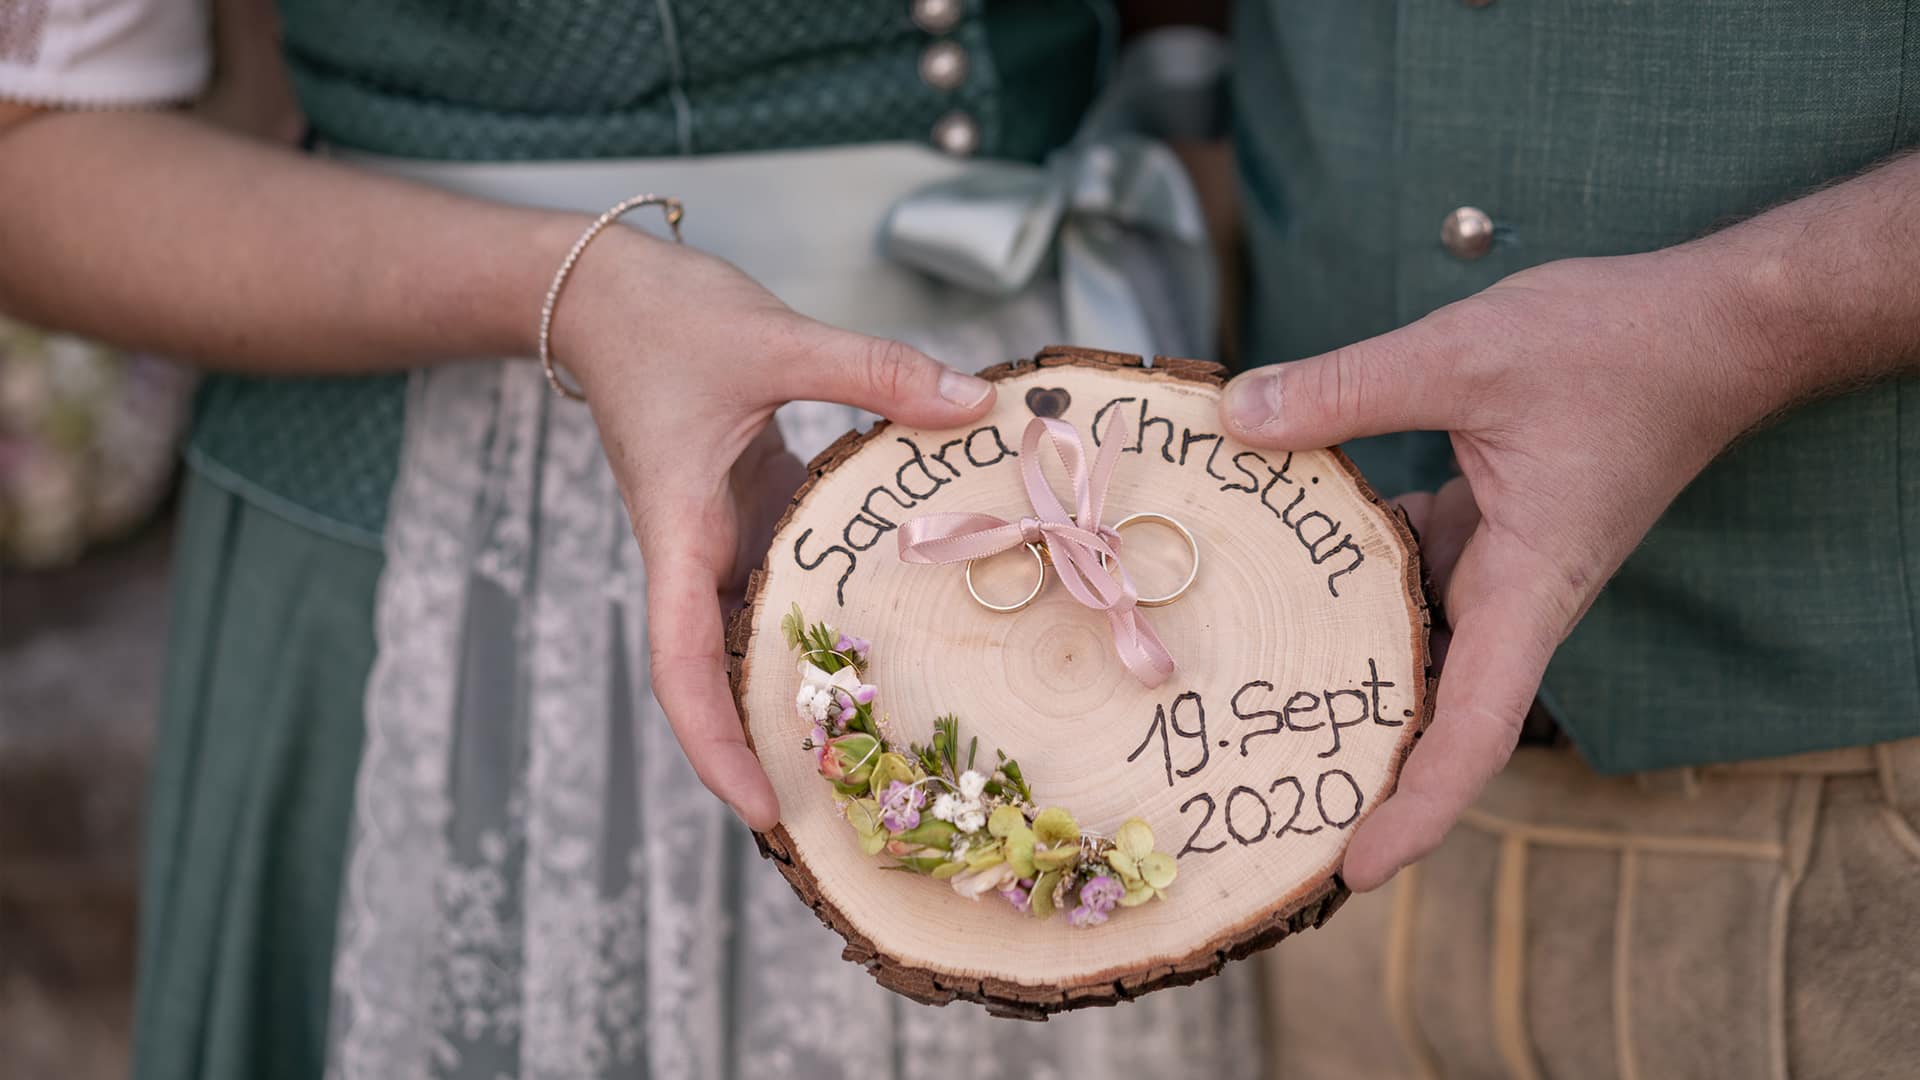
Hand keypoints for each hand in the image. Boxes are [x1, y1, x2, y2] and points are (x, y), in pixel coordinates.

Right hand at [554, 227, 995, 829]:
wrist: (602, 290)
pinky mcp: (743, 513)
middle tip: (847, 811)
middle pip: (714, 679)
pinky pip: (779, 587)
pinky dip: (821, 622)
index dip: (714, 745)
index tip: (760, 809)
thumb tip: (971, 403)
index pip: (678, 666)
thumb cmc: (665, 315)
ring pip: (748, 640)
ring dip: (796, 693)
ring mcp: (718, 538)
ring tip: (878, 751)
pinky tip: (886, 640)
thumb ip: (873, 370)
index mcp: (679, 533)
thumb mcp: (773, 338)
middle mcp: (694, 554)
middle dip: (766, 748)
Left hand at [1218, 241, 1794, 889]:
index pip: (1473, 733)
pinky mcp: (1486, 518)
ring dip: (1342, 661)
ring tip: (1241, 686)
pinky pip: (1405, 563)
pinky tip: (1274, 549)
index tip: (1356, 868)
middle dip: (1361, 760)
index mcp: (1526, 590)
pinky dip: (1346, 566)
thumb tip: (1236, 418)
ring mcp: (1498, 561)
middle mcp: (1511, 594)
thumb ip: (1346, 388)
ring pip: (1410, 636)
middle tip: (1264, 796)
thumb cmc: (1620, 347)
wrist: (1715, 324)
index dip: (1418, 811)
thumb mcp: (1465, 357)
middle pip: (1431, 708)